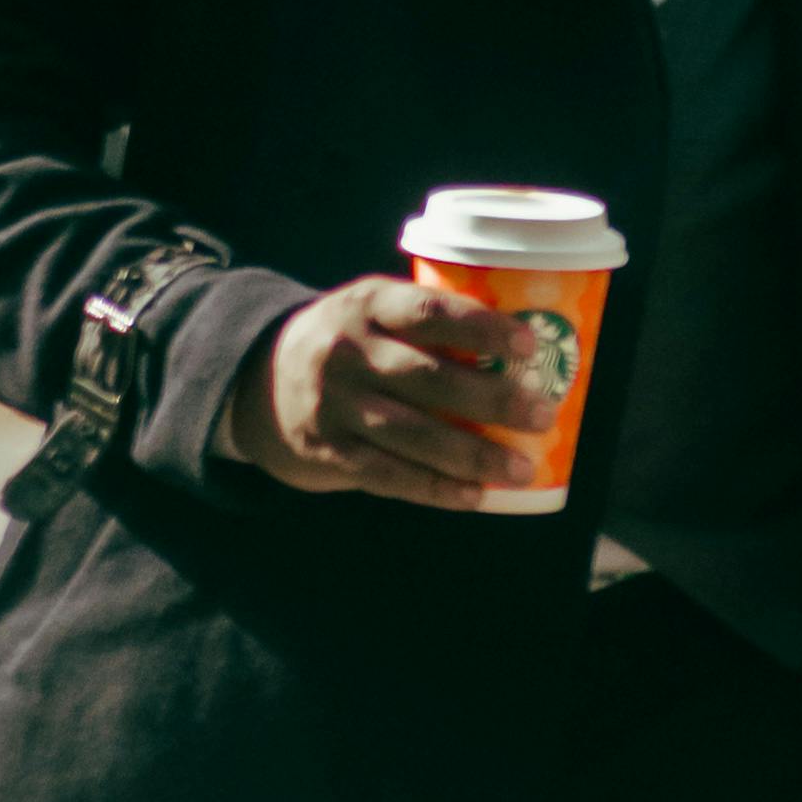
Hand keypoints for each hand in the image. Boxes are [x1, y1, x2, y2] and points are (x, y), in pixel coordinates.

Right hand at [223, 274, 552, 508]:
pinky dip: (435, 488)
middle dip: (493, 398)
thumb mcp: (372, 312)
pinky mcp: (328, 451)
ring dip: (473, 454)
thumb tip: (527, 352)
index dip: (480, 326)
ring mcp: (335, 404)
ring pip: (413, 434)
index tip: (527, 343)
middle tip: (542, 414)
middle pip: (428, 378)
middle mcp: (348, 351)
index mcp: (367, 305)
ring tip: (521, 467)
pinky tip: (474, 496)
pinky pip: (389, 474)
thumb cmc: (349, 344)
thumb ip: (426, 324)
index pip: (428, 311)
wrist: (259, 383)